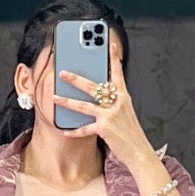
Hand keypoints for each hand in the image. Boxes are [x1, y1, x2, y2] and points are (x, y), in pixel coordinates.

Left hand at [53, 43, 153, 168]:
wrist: (139, 151)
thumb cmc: (131, 133)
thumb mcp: (126, 112)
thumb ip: (114, 102)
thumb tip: (99, 95)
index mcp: (123, 96)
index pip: (118, 73)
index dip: (114, 58)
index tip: (110, 44)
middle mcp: (117, 102)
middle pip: (93, 87)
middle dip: (76, 79)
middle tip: (63, 72)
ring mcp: (110, 115)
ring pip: (84, 106)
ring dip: (67, 102)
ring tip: (55, 98)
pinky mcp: (105, 128)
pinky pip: (85, 129)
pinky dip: (75, 131)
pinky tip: (65, 131)